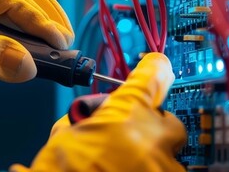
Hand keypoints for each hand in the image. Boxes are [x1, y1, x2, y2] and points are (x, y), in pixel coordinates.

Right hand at [11, 53, 186, 171]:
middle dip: (149, 128)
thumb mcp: (61, 142)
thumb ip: (86, 120)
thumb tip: (96, 116)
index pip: (152, 75)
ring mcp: (164, 169)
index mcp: (125, 115)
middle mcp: (153, 139)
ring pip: (166, 156)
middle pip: (166, 120)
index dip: (154, 69)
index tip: (157, 67)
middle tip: (124, 141)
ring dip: (147, 160)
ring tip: (119, 171)